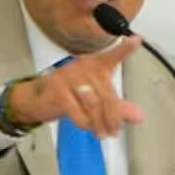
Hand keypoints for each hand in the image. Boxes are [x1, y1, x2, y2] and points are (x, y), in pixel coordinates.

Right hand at [9, 36, 144, 137]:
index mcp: (94, 65)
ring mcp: (69, 76)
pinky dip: (85, 123)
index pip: (111, 57)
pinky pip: (78, 112)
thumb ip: (117, 107)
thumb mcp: (95, 101)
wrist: (35, 99)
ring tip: (102, 133)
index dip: (124, 49)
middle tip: (115, 131)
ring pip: (94, 104)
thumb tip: (138, 116)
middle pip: (107, 94)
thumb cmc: (67, 96)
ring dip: (100, 123)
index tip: (136, 40)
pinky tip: (85, 127)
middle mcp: (83, 67)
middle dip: (114, 117)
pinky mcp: (58, 90)